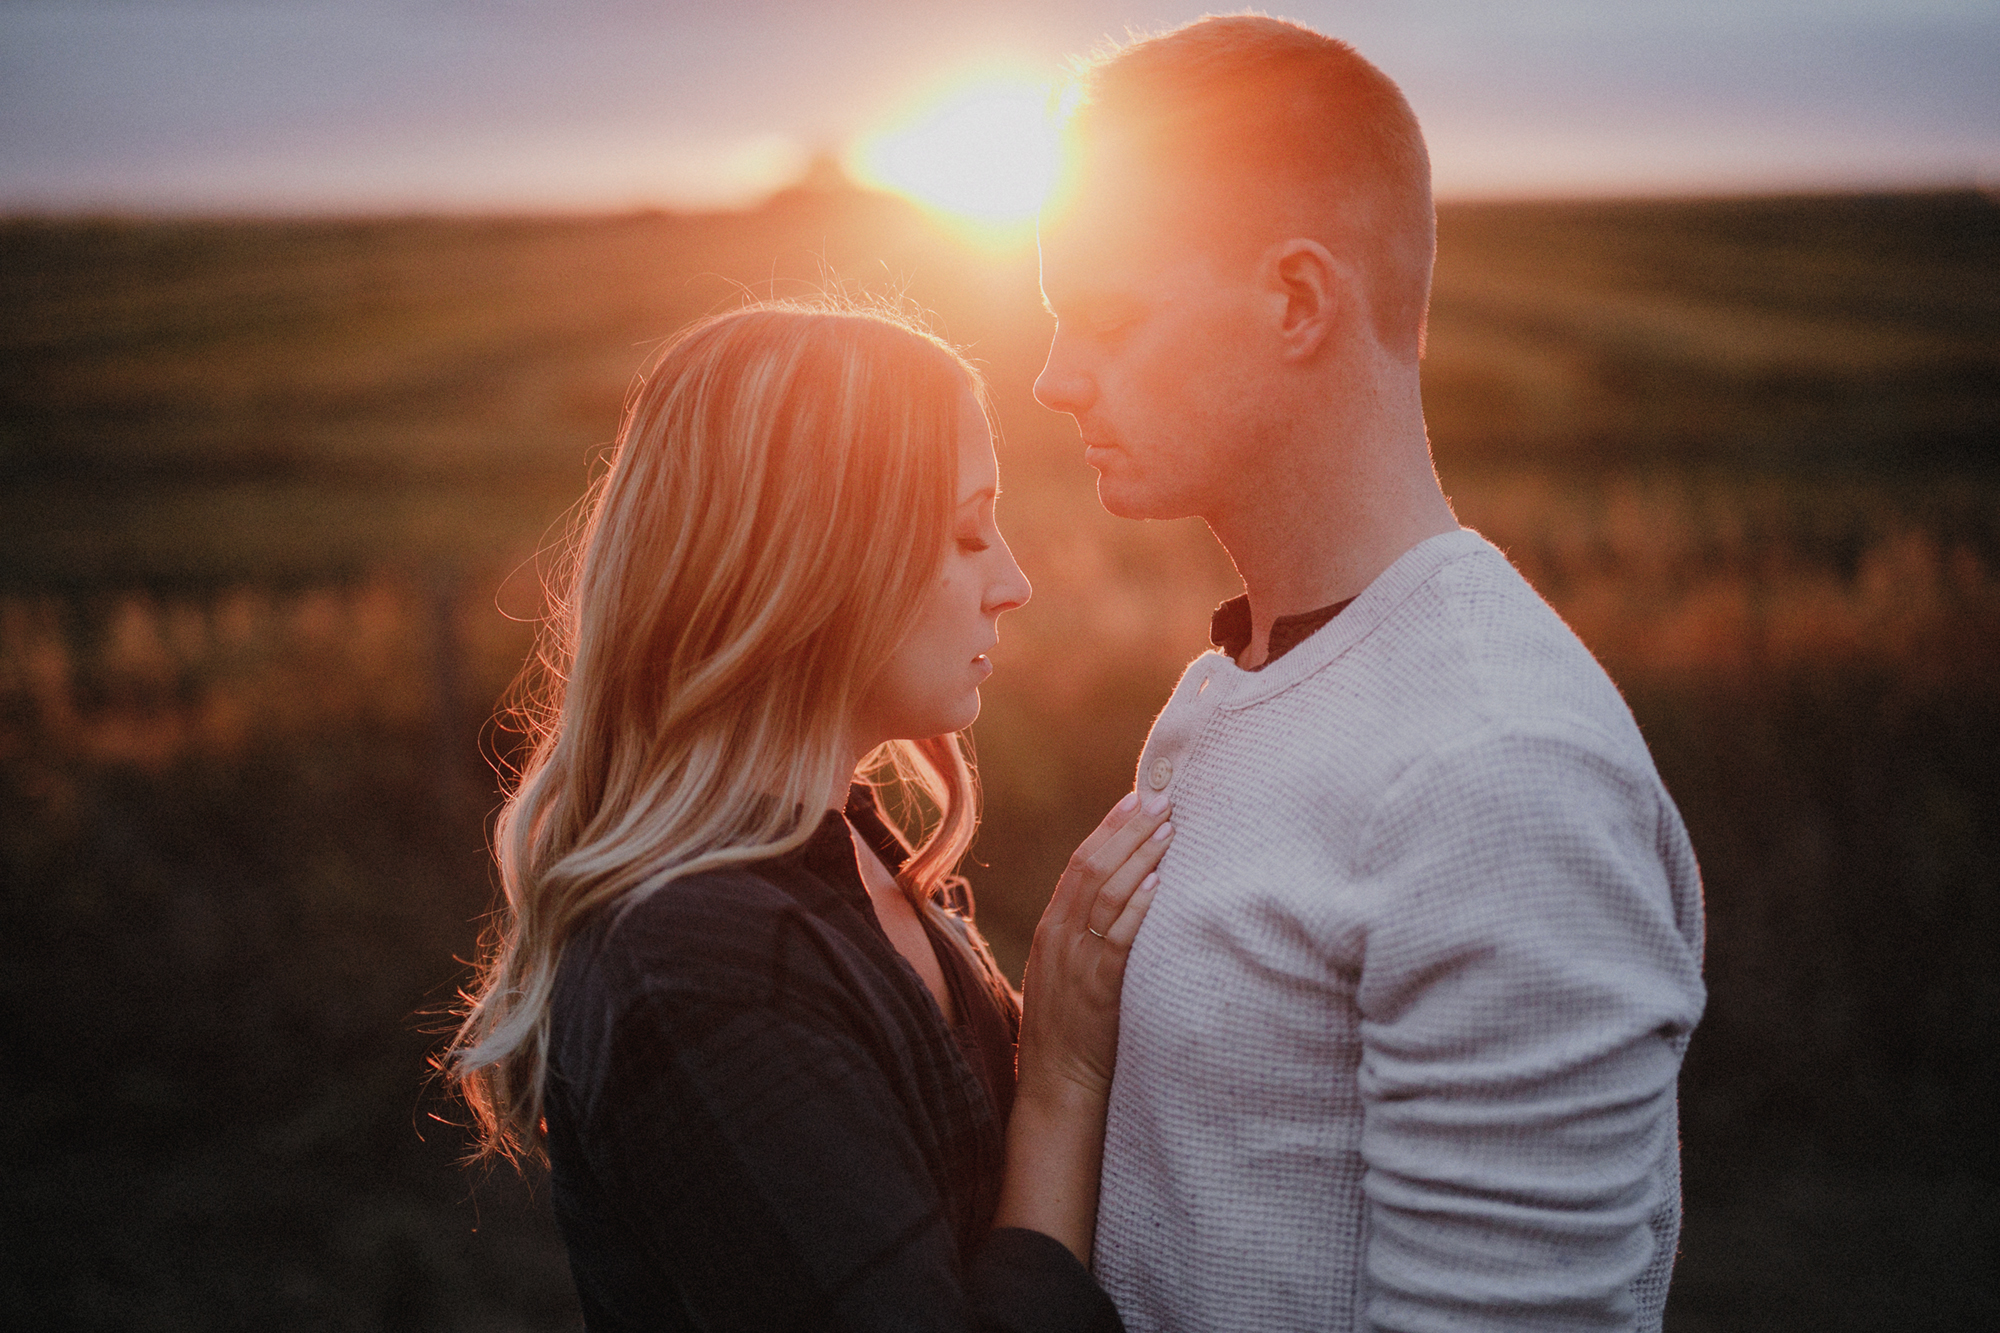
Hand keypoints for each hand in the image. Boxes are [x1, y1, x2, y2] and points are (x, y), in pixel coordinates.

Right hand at [1015, 790, 1171, 1108]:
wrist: (1057, 1087)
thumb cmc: (1071, 1032)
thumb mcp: (1068, 973)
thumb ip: (1086, 937)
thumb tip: (1123, 901)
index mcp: (1051, 929)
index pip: (1079, 863)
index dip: (1109, 828)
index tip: (1137, 797)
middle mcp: (1058, 936)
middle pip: (1092, 866)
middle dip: (1128, 829)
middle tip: (1162, 798)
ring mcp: (1075, 961)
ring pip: (1105, 892)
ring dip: (1140, 856)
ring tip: (1170, 828)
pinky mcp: (1097, 987)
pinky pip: (1117, 936)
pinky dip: (1139, 905)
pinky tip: (1160, 883)